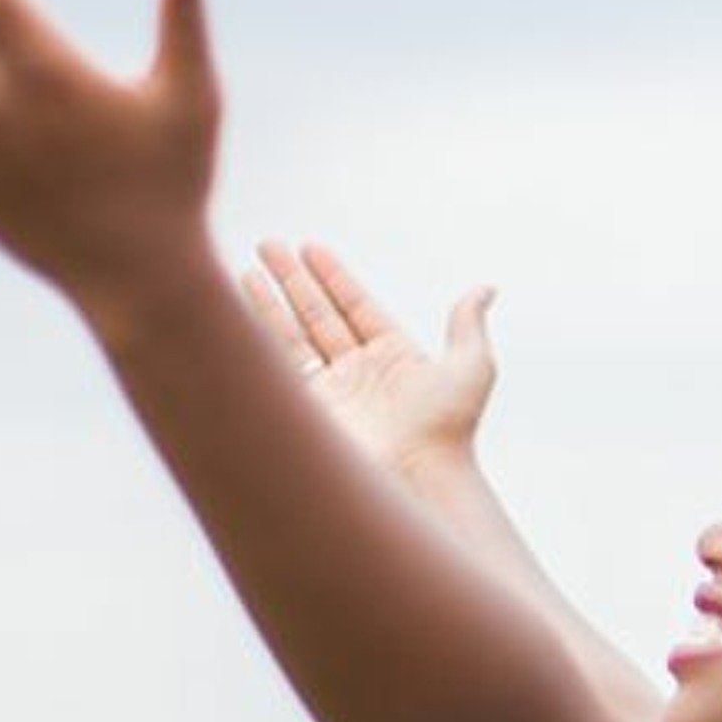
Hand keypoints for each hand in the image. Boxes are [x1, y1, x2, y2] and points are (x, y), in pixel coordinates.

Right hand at [244, 240, 498, 480]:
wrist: (417, 476)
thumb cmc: (449, 427)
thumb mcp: (470, 367)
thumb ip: (467, 325)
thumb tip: (485, 290)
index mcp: (395, 357)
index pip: (357, 306)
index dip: (333, 277)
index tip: (310, 248)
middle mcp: (358, 372)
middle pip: (318, 314)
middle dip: (292, 280)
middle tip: (268, 245)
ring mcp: (329, 391)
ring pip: (292, 335)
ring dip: (268, 300)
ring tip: (248, 266)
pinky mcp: (305, 410)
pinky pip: (277, 364)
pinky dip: (257, 334)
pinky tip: (236, 307)